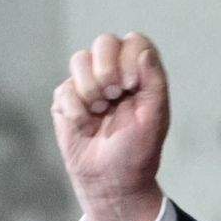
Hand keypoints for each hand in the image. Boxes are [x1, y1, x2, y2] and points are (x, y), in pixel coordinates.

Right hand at [51, 32, 169, 220]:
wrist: (112, 179)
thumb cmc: (139, 148)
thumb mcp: (155, 116)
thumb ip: (154, 81)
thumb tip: (143, 50)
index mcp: (142, 75)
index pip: (135, 41)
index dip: (130, 57)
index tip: (132, 85)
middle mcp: (116, 74)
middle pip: (104, 41)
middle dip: (106, 67)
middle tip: (114, 94)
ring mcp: (89, 84)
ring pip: (79, 59)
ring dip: (90, 87)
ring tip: (100, 111)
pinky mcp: (67, 99)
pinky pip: (64, 89)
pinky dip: (76, 109)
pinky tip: (87, 125)